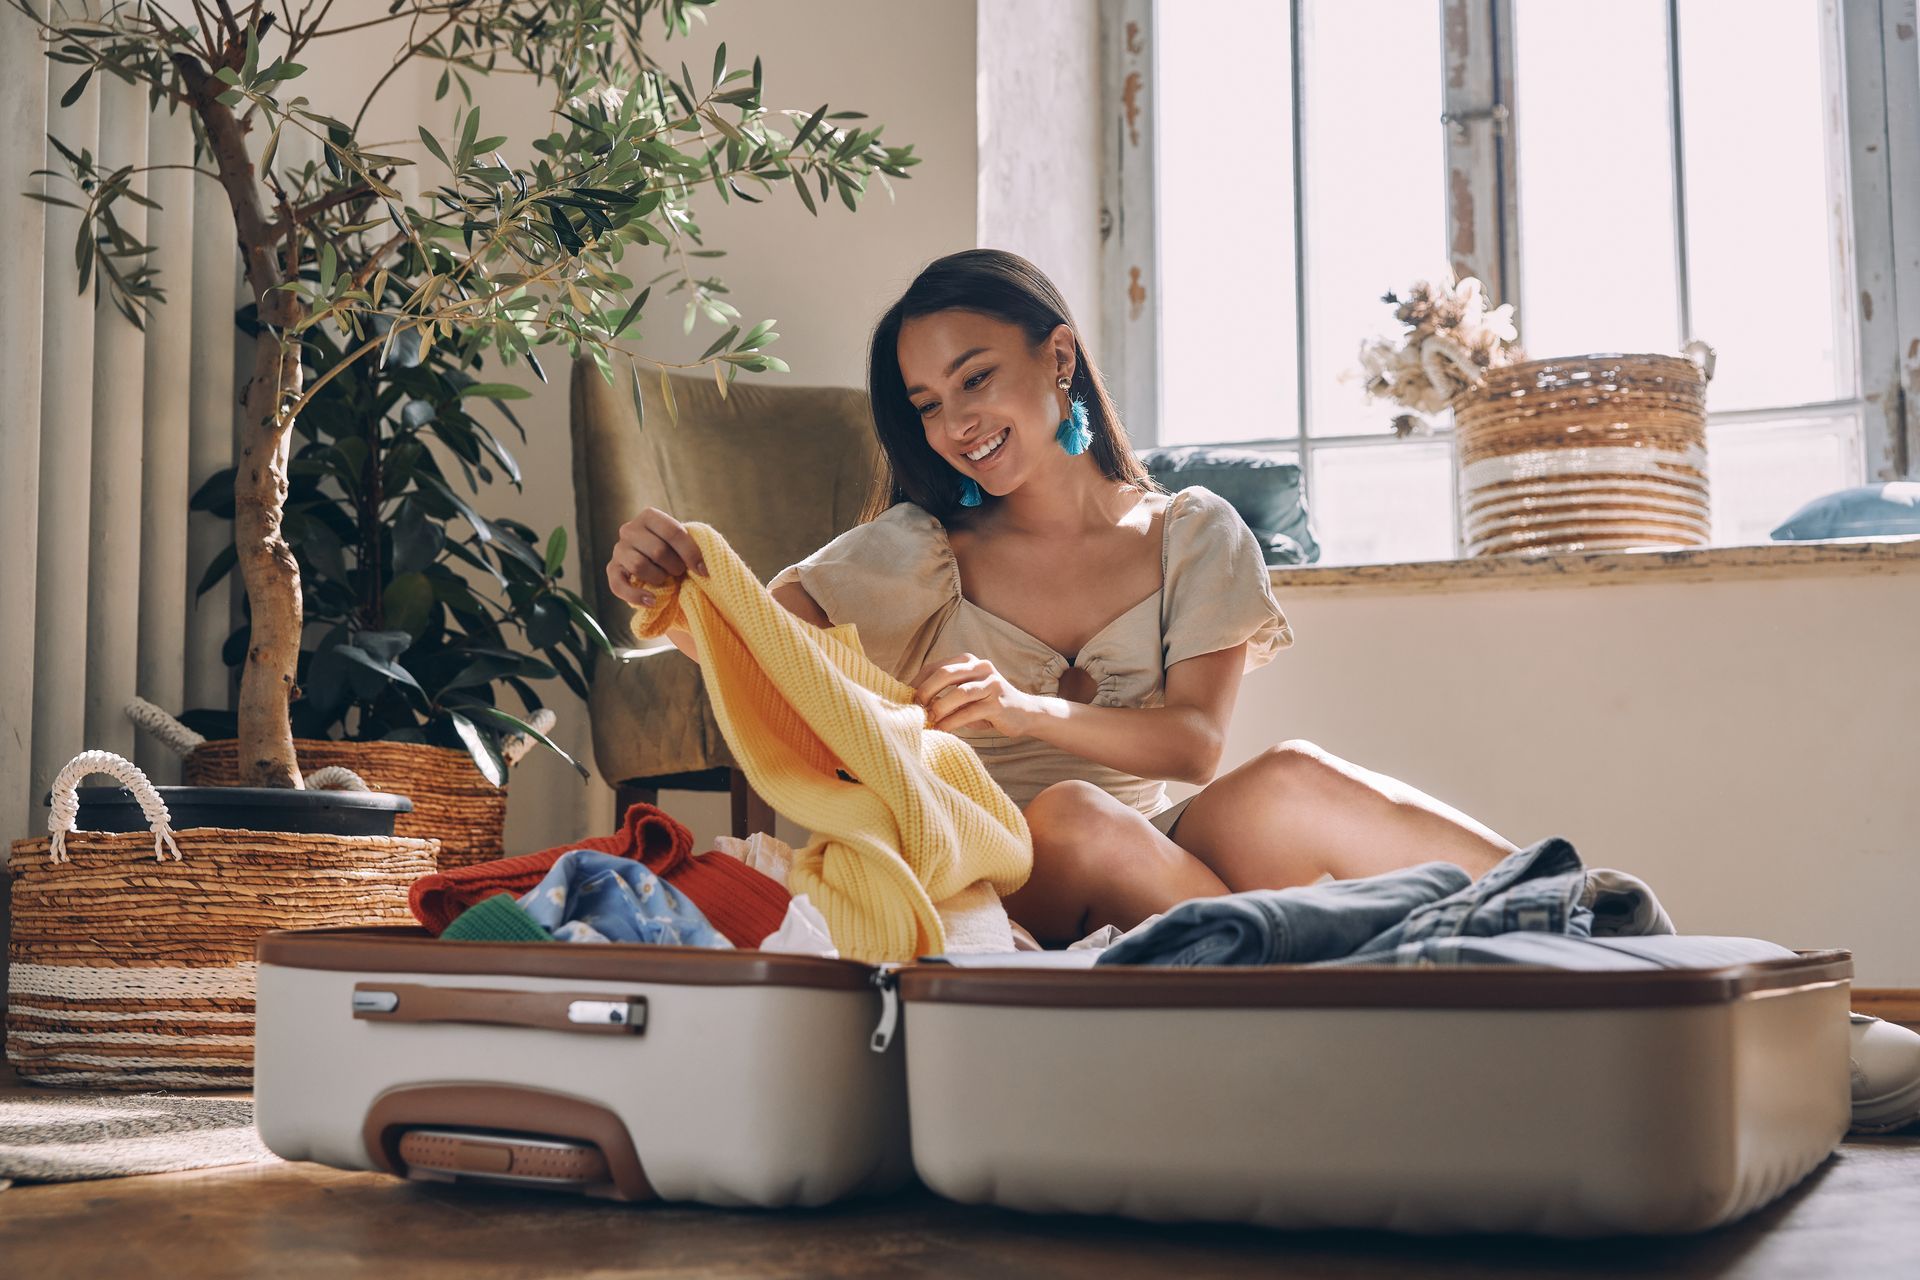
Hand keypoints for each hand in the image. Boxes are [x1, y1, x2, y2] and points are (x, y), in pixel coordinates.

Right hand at [606, 507, 707, 606]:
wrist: (656, 561)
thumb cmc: (674, 550)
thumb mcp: (683, 542)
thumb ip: (692, 548)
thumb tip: (702, 569)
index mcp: (649, 516)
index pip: (673, 532)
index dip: (691, 553)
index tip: (703, 570)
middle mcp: (630, 529)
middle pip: (658, 551)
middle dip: (675, 566)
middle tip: (679, 572)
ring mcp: (618, 549)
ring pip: (639, 566)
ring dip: (659, 578)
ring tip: (665, 580)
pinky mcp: (612, 569)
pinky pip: (619, 586)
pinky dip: (636, 596)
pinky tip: (651, 601)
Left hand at [912, 653, 1039, 736]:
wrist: (1024, 714)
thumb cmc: (987, 705)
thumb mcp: (966, 694)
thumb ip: (945, 693)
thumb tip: (914, 702)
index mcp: (969, 661)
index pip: (936, 666)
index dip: (919, 682)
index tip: (907, 698)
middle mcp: (981, 668)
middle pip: (946, 674)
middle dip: (926, 691)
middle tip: (915, 707)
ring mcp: (992, 684)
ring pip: (959, 693)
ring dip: (939, 708)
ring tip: (928, 720)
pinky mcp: (998, 703)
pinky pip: (970, 712)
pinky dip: (952, 721)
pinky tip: (942, 729)